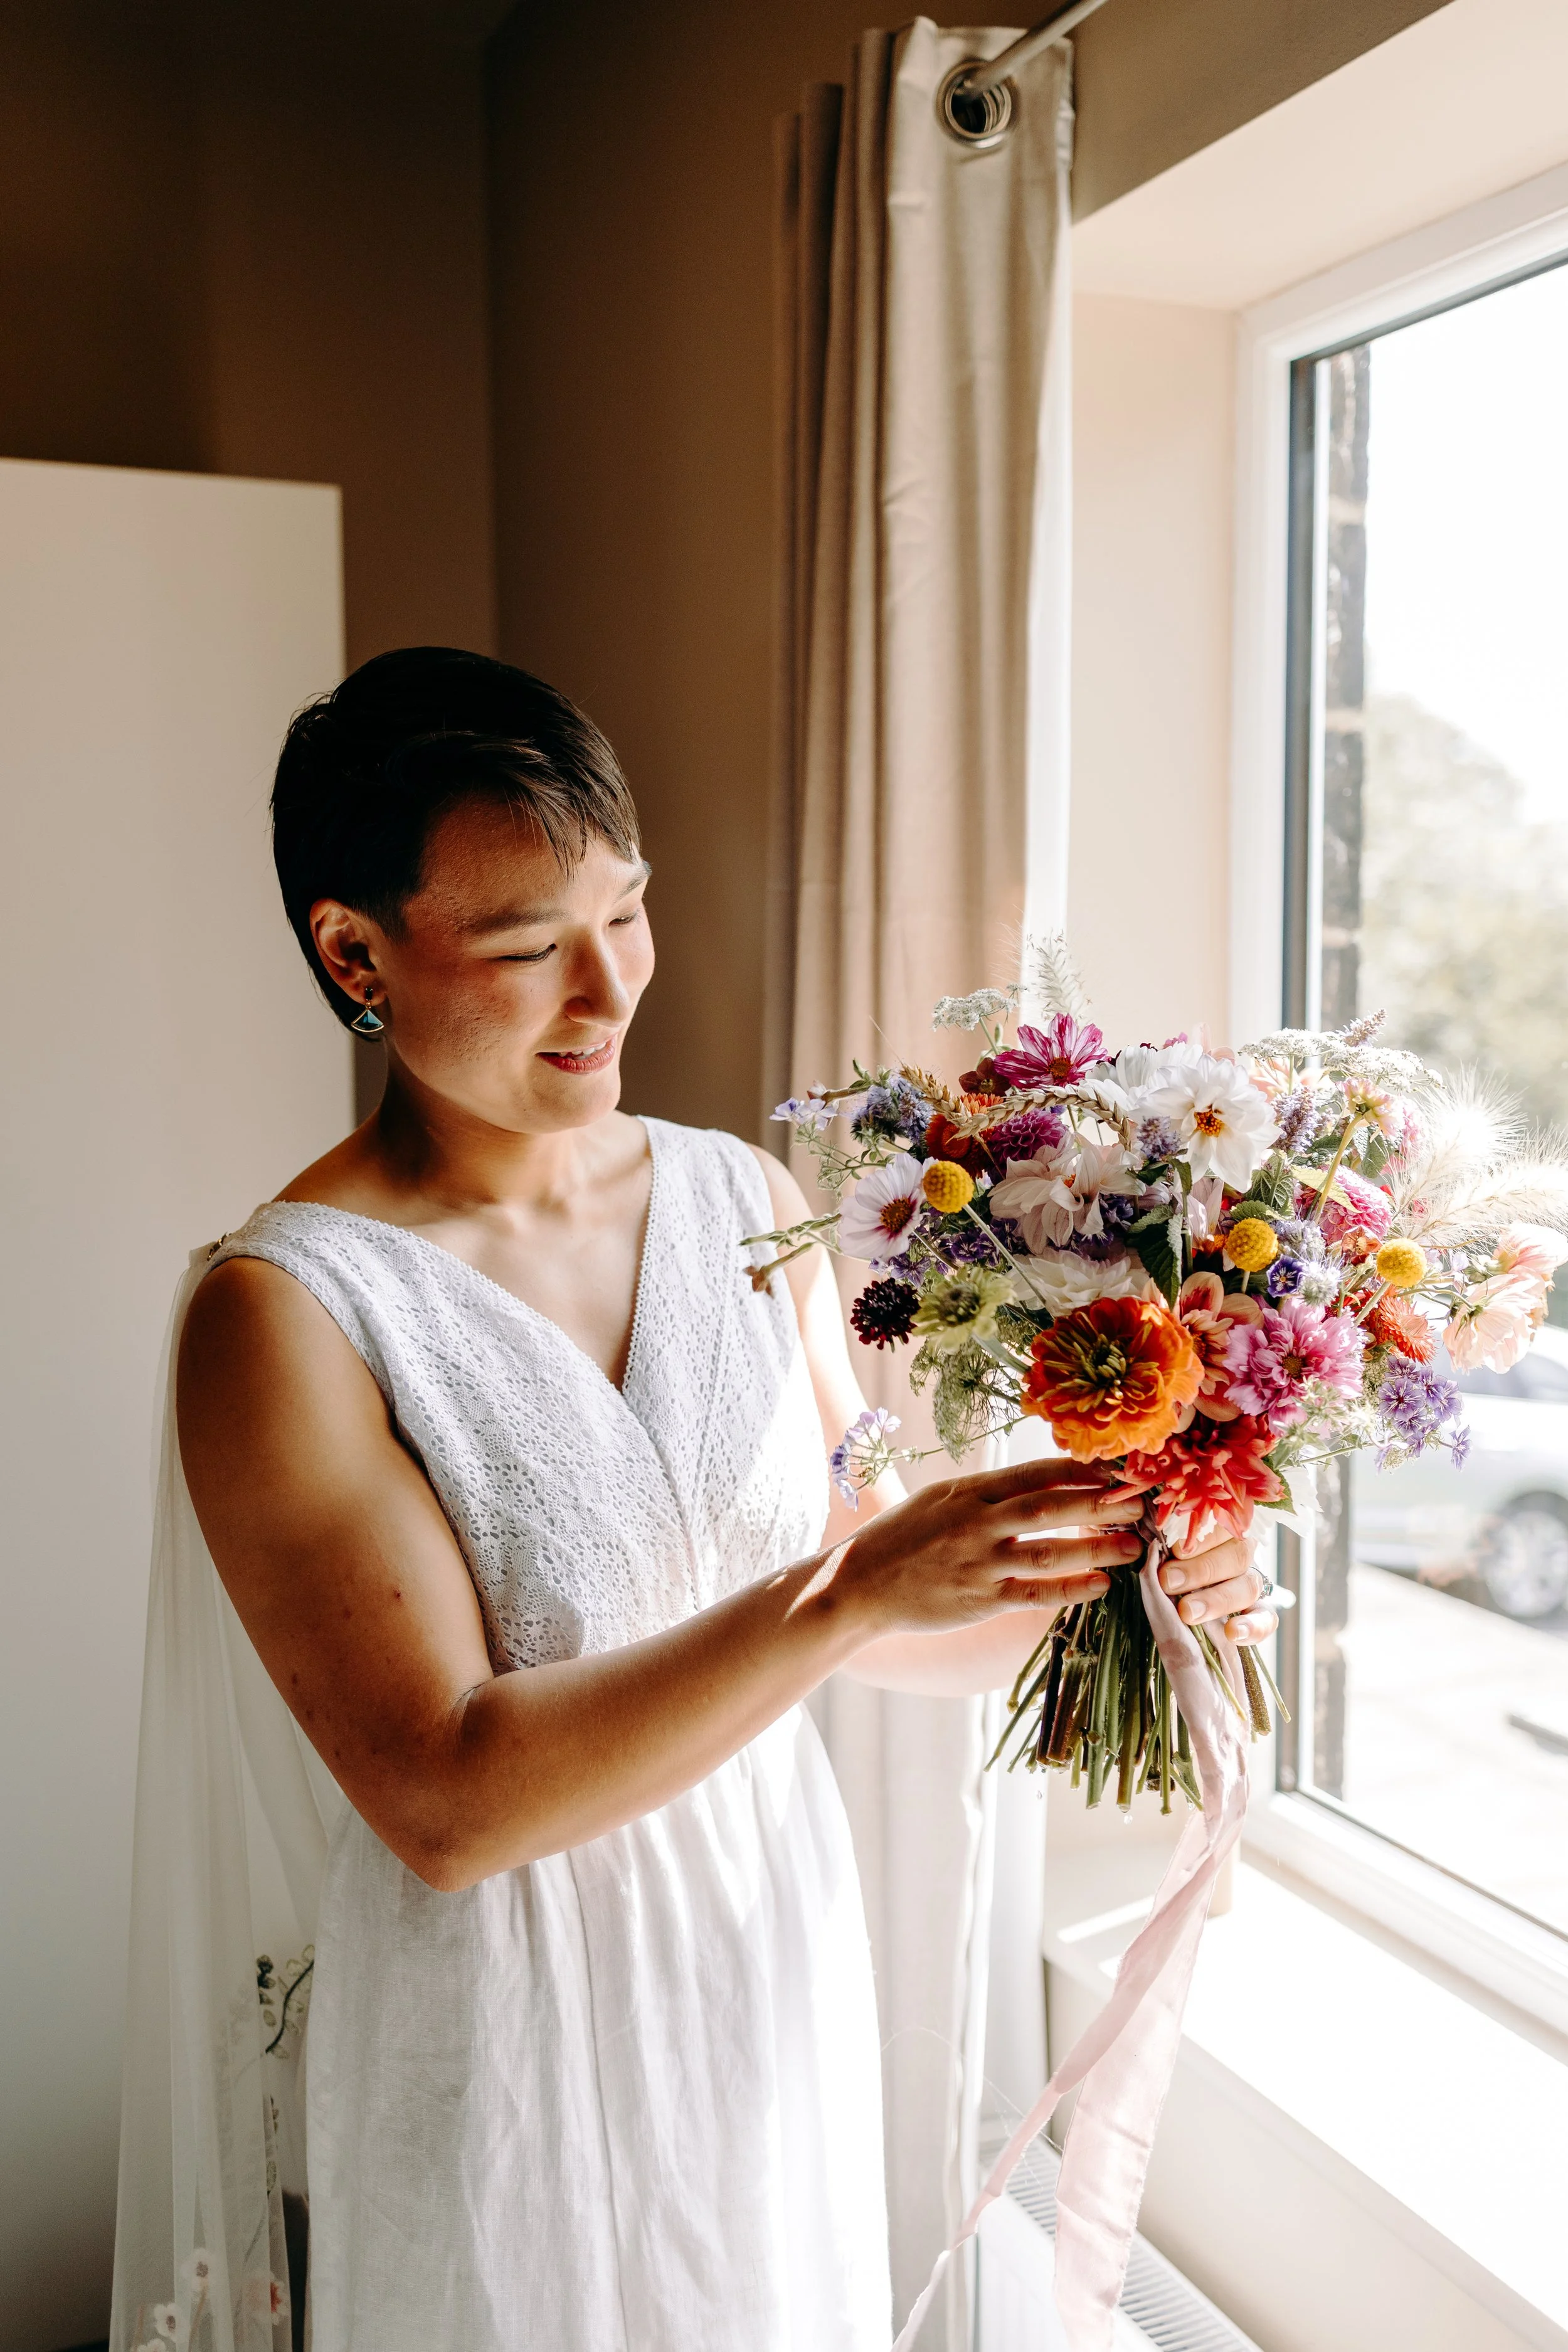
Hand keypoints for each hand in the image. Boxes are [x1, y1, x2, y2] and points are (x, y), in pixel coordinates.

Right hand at [834, 1457, 1144, 1637]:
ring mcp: (978, 1562)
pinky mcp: (978, 1600)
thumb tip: (1040, 1481)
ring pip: (1048, 1550)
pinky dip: (1069, 1588)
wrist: (860, 1582)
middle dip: (1101, 1504)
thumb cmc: (903, 1537)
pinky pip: (1033, 1593)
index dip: (1083, 1469)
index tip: (1120, 1468)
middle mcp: (976, 1521)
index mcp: (970, 1490)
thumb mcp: (941, 1498)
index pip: (1037, 1472)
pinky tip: (1100, 1586)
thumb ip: (988, 1491)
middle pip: (1051, 1506)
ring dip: (1097, 1547)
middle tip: (1142, 1503)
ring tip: (1135, 1547)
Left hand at [1157, 1524, 1276, 1645]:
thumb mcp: (1162, 1560)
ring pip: (1249, 1586)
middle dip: (1201, 1570)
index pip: (1220, 1527)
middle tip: (1169, 1582)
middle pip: (1237, 1555)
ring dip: (1218, 1599)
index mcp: (1219, 1532)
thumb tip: (1155, 1549)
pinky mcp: (1260, 1616)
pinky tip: (1232, 1632)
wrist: (1182, 1618)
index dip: (1201, 1539)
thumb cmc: (1168, 1573)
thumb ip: (1161, 1555)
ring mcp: (1251, 1586)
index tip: (1175, 1550)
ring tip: (1188, 1612)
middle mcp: (1240, 1555)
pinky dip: (1252, 1626)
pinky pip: (1266, 1619)